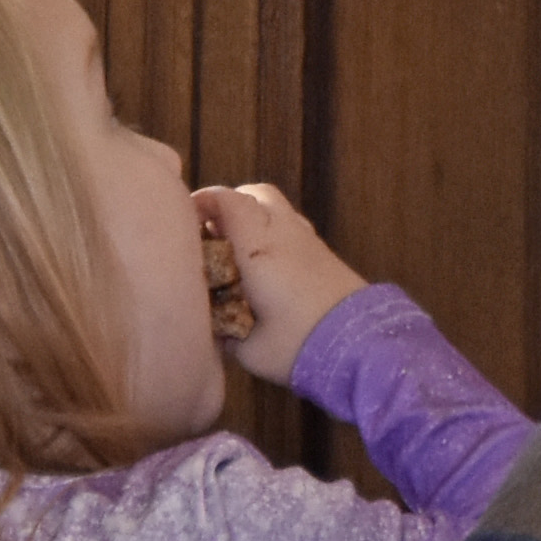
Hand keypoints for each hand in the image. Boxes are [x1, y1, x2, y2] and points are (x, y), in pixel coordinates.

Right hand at [193, 180, 366, 387]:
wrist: (359, 346)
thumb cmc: (296, 344)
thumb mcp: (245, 346)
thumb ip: (221, 329)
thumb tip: (207, 321)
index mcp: (259, 247)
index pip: (227, 201)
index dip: (202, 202)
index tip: (182, 220)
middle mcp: (284, 233)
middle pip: (254, 194)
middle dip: (228, 206)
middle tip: (209, 234)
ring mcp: (308, 240)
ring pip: (276, 208)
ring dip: (252, 219)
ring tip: (235, 252)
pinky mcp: (324, 253)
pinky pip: (291, 227)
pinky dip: (272, 234)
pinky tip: (264, 267)